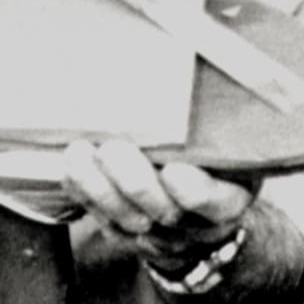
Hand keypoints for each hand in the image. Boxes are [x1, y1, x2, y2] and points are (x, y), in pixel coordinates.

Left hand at [62, 140, 259, 272]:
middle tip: (114, 150)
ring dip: (98, 188)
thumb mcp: (232, 143)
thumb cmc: (216, 161)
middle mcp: (194, 225)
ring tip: (79, 154)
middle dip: (135, 183)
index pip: (214, 203)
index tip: (173, 170)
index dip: (194, 192)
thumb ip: (219, 122)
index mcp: (229, 198)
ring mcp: (157, 235)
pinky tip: (71, 168)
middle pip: (164, 212)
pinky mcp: (125, 234)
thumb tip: (196, 68)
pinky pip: (101, 219)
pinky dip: (83, 193)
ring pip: (126, 221)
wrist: (200, 208)